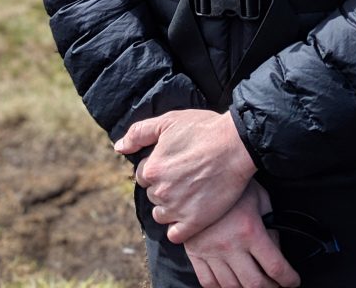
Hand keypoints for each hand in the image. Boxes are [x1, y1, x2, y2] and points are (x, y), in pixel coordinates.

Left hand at [114, 109, 255, 242]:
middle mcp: (160, 192)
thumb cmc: (204, 129)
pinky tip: (191, 211)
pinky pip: (175, 234)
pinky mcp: (194, 223)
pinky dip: (180, 226)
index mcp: (151, 169)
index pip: (143, 175)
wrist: (237, 145)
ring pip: (161, 214)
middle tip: (186, 173)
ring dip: (170, 206)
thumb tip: (119, 147)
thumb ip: (139, 133)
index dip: (159, 166)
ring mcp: (177, 209)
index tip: (176, 161)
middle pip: (152, 194)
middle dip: (164, 185)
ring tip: (190, 191)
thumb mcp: (169, 121)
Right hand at [185, 180, 300, 287]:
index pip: (275, 266)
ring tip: (256, 285)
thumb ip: (270, 224)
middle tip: (277, 286)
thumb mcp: (260, 197)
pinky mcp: (196, 254)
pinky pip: (208, 282)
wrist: (198, 175)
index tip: (293, 281)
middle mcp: (230, 245)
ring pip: (232, 287)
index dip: (289, 279)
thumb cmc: (232, 183)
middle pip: (255, 284)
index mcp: (250, 230)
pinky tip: (231, 284)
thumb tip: (275, 247)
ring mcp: (210, 252)